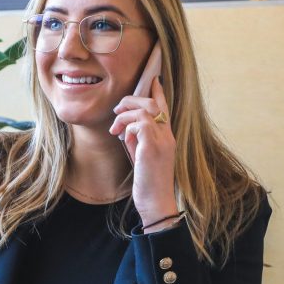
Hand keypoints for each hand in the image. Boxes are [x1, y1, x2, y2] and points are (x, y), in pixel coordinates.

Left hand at [109, 76, 177, 224]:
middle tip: (116, 110)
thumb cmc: (148, 183)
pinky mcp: (153, 148)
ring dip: (125, 115)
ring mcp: (162, 141)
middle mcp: (168, 136)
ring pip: (145, 111)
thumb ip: (138, 141)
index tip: (153, 80)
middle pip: (153, 104)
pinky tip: (123, 138)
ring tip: (115, 128)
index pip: (164, 108)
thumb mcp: (142, 157)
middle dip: (131, 101)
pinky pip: (140, 124)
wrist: (156, 203)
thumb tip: (127, 130)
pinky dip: (128, 127)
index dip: (158, 92)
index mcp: (167, 137)